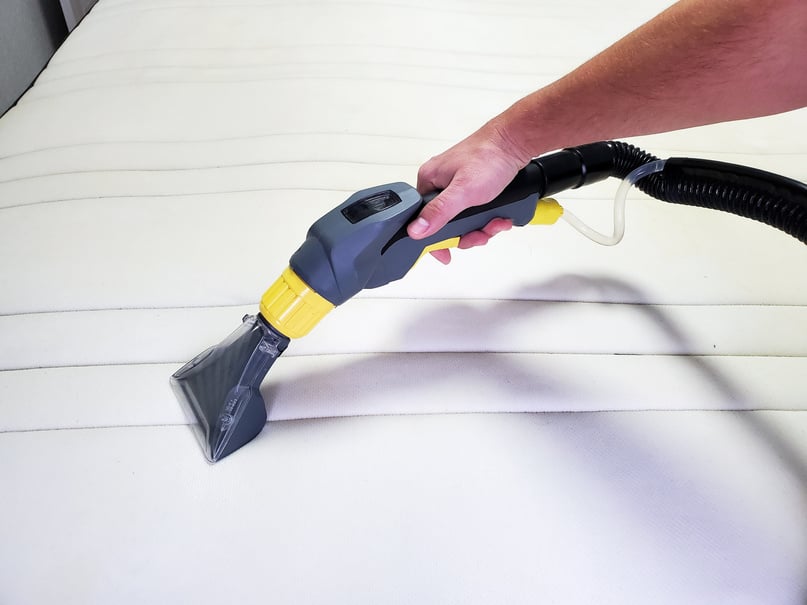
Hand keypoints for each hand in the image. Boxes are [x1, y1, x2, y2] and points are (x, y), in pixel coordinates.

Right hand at [407, 121, 528, 262]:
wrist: (516, 142)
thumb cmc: (489, 157)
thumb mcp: (463, 192)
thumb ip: (438, 212)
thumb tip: (415, 230)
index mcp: (429, 181)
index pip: (421, 220)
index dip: (435, 240)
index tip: (447, 252)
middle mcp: (440, 183)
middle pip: (445, 224)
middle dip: (467, 234)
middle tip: (481, 234)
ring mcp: (457, 185)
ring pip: (463, 221)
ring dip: (481, 227)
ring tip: (495, 223)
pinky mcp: (473, 186)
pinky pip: (475, 212)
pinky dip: (488, 218)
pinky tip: (499, 216)